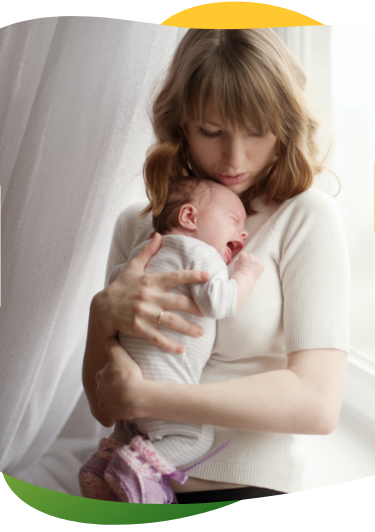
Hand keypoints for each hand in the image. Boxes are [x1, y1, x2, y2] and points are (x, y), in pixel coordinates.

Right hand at [92, 233, 209, 353]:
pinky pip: (157, 338)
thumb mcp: (132, 268)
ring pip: (171, 322)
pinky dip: (169, 345)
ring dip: (187, 328)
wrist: (102, 309)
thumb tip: (158, 236)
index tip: (207, 276)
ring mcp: (144, 314)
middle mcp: (149, 297)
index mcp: (151, 281)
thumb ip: (147, 252)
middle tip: (212, 312)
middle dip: (196, 307)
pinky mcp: (138, 328)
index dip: (191, 276)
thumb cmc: (120, 288)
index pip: (175, 277)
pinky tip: (181, 350)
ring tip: (201, 333)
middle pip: (178, 302)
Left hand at [95, 337, 144, 421]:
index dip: (113, 370)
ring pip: (111, 400)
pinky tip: (131, 404)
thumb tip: (108, 339)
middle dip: (114, 385)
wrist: (134, 396)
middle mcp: (100, 392)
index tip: (122, 371)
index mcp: (100, 377)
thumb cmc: (126, 374)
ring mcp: (107, 405)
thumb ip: (112, 344)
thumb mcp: (118, 352)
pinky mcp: (115, 415)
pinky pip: (118, 411)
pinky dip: (122, 409)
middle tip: (128, 382)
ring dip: (118, 397)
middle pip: (106, 386)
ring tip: (131, 394)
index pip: (104, 372)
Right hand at [233, 252, 263, 279]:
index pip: (243, 254)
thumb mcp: (235, 264)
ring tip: (252, 267)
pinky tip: (256, 269)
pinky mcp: (261, 264)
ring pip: (256, 258)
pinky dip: (259, 265)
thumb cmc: (239, 272)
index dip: (242, 259)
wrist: (245, 278)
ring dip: (254, 261)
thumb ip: (239, 260)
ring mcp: (256, 260)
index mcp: (243, 255)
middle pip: (250, 255)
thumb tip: (240, 260)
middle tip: (248, 265)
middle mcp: (250, 256)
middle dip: (249, 259)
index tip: (242, 263)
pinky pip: (260, 263)